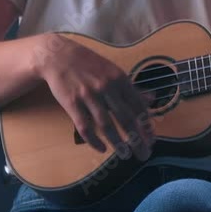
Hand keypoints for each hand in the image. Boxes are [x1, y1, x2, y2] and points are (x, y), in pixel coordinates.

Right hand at [35, 33, 155, 159]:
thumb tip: (151, 100)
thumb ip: (131, 88)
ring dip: (118, 143)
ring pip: (106, 125)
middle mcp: (106, 87)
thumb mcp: (114, 71)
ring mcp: (88, 96)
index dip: (146, 125)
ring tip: (125, 155)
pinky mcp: (72, 103)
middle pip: (125, 118)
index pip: (137, 106)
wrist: (59, 56)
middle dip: (137, 139)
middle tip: (144, 154)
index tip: (151, 140)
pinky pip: (85, 126)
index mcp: (119, 79)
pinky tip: (101, 149)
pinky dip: (94, 140)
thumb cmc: (89, 65)